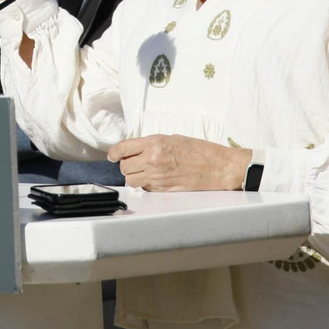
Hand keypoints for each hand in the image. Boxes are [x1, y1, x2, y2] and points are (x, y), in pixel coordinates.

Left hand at [108, 134, 250, 191]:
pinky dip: (145, 185)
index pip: (122, 148)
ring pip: (131, 180)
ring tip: (143, 171)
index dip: (114, 152)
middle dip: (126, 164)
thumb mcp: (172, 138)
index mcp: (154, 143)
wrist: (216, 167)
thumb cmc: (199, 150)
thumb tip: (135, 150)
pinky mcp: (163, 190)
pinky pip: (144, 188)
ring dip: (133, 176)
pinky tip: (155, 178)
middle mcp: (152, 160)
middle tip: (133, 162)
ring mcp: (157, 177)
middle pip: (124, 166)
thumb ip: (151, 144)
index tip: (112, 155)